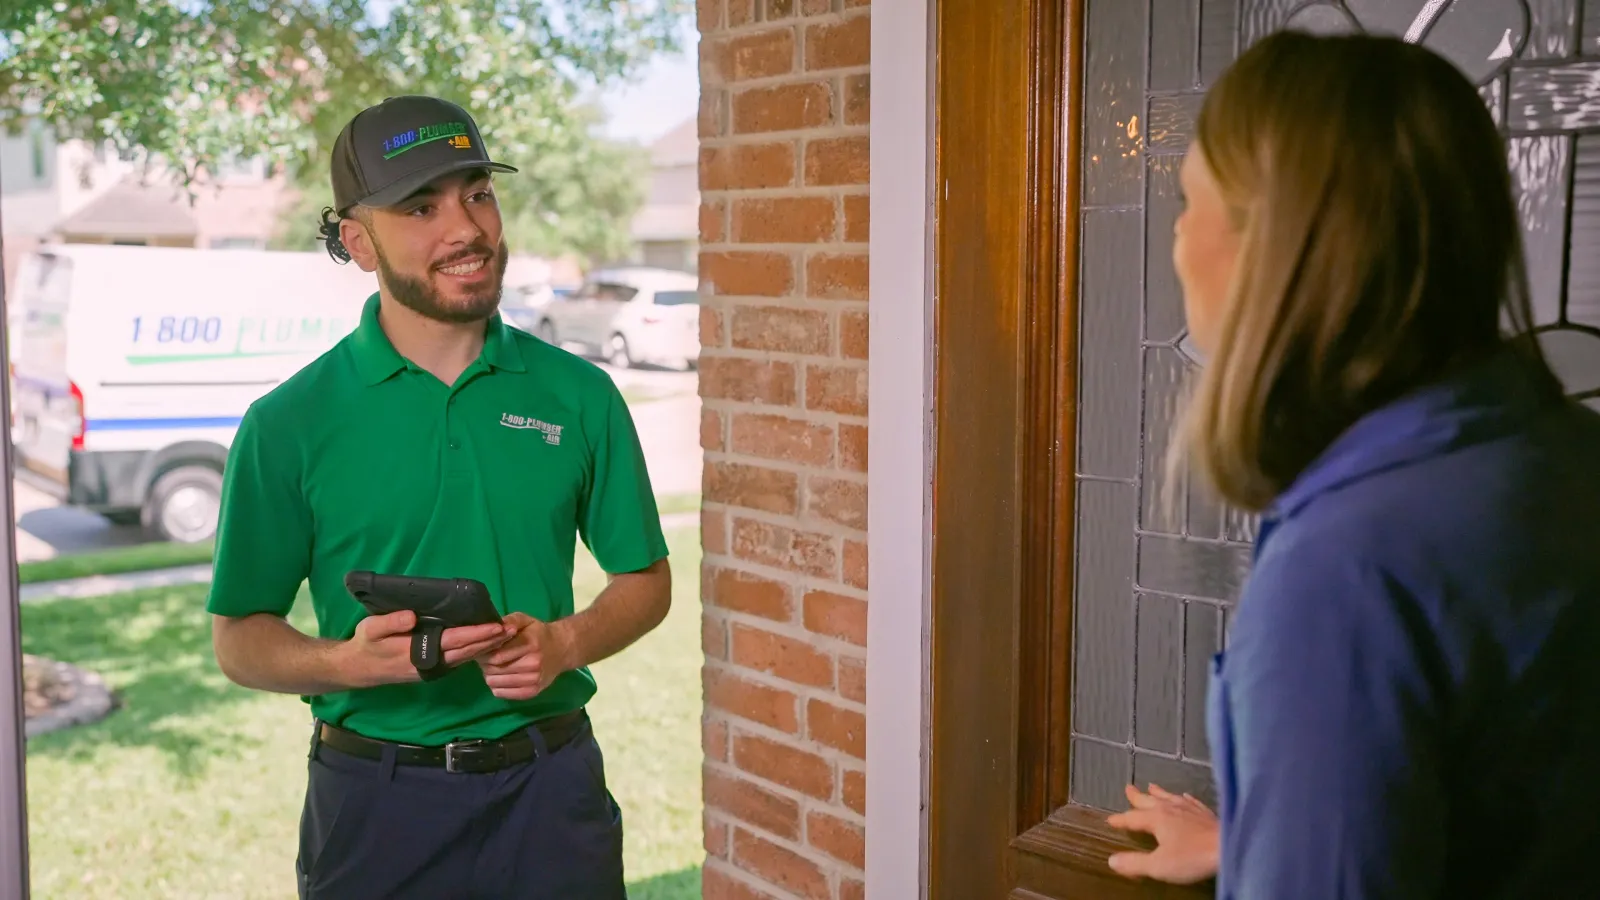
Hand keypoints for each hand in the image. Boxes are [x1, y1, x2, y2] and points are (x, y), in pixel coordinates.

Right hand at [341, 610, 511, 687]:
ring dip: (485, 648)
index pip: (454, 641)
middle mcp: (429, 664)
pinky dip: (473, 652)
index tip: (496, 627)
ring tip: (505, 635)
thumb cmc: (365, 645)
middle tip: (512, 629)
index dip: (476, 634)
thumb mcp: (370, 629)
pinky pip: (458, 660)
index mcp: (417, 652)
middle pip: (466, 652)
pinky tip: (485, 644)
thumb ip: (391, 623)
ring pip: (465, 658)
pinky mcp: (431, 670)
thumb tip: (413, 617)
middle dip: (490, 641)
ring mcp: (431, 669)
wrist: (358, 670)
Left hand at [479, 612, 565, 700]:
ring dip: (490, 675)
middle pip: (493, 670)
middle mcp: (533, 664)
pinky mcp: (531, 692)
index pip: (495, 655)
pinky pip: (501, 693)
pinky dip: (497, 686)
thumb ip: (510, 621)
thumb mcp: (525, 620)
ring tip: (495, 666)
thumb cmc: (538, 633)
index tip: (482, 649)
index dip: (484, 653)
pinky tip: (502, 677)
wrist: (561, 650)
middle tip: (487, 658)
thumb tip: (497, 627)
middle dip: (485, 664)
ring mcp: (533, 680)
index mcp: (530, 644)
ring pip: (494, 683)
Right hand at [1105, 783, 1219, 884]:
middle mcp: (1170, 809)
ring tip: (1151, 786)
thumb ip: (1134, 863)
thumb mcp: (1158, 866)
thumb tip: (1111, 860)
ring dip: (1158, 792)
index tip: (1110, 820)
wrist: (1229, 848)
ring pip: (1169, 797)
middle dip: (1136, 797)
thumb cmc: (1192, 857)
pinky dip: (1184, 798)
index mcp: (1156, 819)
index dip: (1120, 820)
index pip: (1132, 818)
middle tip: (1128, 788)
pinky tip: (1185, 796)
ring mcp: (1189, 808)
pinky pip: (1191, 801)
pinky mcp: (1205, 812)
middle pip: (1149, 801)